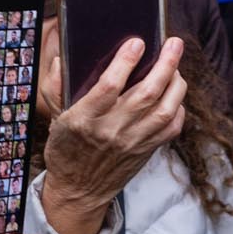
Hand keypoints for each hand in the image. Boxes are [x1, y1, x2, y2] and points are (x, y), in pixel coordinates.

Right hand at [39, 37, 185, 233]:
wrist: (79, 192)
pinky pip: (171, 128)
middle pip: (147, 94)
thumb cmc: (66, 150)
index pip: (109, 86)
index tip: (136, 42)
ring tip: (176, 65)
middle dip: (164, 64)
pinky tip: (174, 95)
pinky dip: (178, 108)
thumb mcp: (54, 118)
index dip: (126, 61)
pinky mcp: (147, 151)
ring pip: (165, 109)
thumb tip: (60, 60)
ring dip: (176, 83)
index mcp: (84, 119)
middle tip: (173, 43)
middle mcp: (112, 131)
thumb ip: (54, 87)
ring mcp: (133, 143)